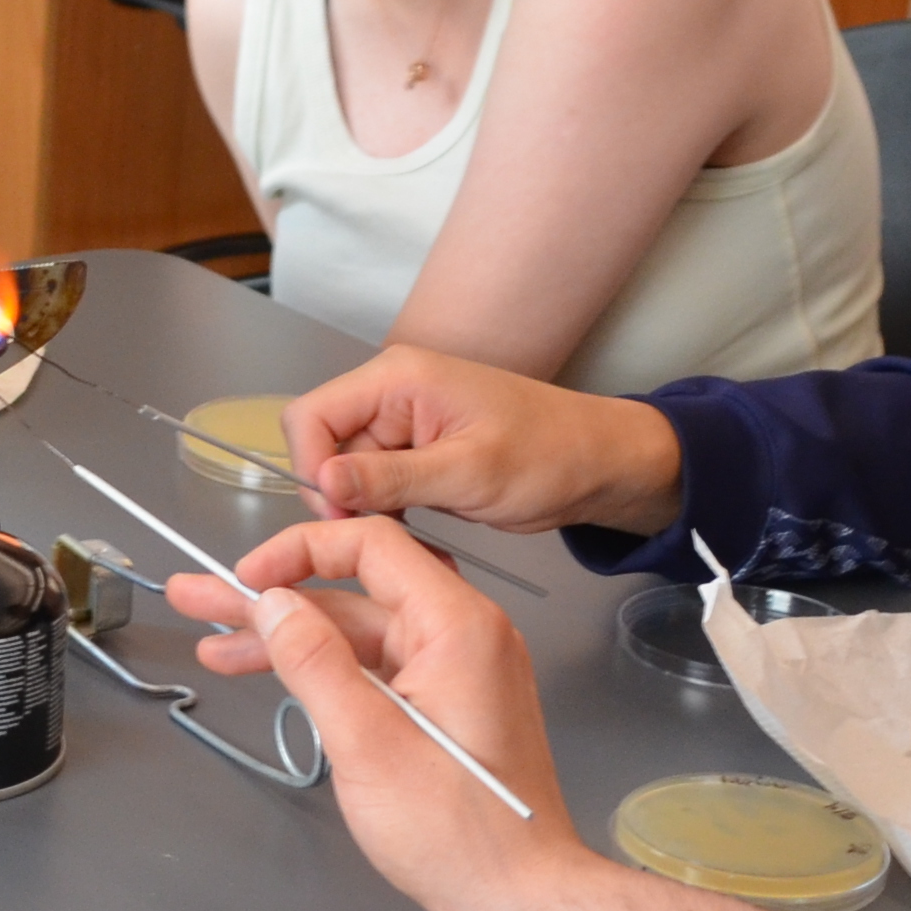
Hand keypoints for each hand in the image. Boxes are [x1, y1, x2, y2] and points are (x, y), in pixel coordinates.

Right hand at [171, 517, 589, 910]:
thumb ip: (315, 664)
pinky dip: (326, 671)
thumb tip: (272, 603)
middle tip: (198, 600)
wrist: (520, 901)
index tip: (241, 581)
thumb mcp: (368, 744)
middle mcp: (465, 635)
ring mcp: (458, 673)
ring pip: (360, 633)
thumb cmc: (457, 832)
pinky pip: (378, 669)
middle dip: (273, 598)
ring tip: (216, 648)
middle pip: (356, 591)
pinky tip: (275, 679)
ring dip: (290, 639)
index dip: (296, 553)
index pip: (371, 545)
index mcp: (458, 625)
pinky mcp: (449, 708)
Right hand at [286, 347, 678, 536]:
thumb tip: (322, 482)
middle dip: (344, 494)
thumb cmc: (548, 457)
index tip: (343, 516)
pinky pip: (376, 481)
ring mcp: (403, 421)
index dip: (312, 468)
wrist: (600, 464)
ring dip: (369, 507)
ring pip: (348, 470)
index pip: (310, 416)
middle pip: (325, 445)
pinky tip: (418, 528)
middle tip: (385, 532)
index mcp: (398, 377)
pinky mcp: (417, 450)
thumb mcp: (468, 473)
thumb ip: (390, 477)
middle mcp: (391, 391)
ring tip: (412, 531)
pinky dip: (388, 510)